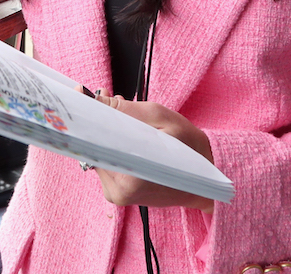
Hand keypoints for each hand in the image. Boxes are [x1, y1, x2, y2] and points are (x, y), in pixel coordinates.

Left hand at [90, 91, 214, 212]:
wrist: (207, 176)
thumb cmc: (189, 148)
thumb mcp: (159, 118)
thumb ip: (123, 110)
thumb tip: (91, 99)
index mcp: (129, 177)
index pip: (92, 141)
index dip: (87, 115)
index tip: (84, 96)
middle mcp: (119, 190)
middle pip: (92, 146)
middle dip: (100, 122)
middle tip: (114, 102)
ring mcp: (116, 194)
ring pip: (97, 152)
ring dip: (106, 134)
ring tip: (128, 122)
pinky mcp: (117, 193)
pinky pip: (104, 162)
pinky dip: (112, 146)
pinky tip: (128, 137)